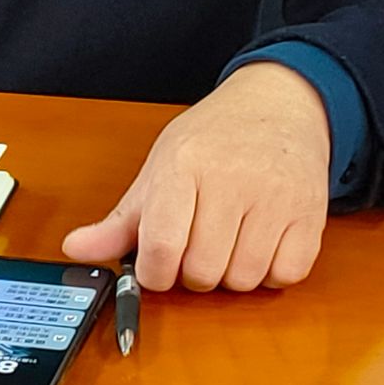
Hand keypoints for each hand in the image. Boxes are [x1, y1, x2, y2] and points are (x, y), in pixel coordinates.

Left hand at [61, 60, 330, 291]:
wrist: (280, 104)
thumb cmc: (214, 139)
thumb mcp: (160, 168)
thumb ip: (120, 220)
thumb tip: (72, 249)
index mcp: (183, 166)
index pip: (161, 247)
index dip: (155, 272)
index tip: (159, 263)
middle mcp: (231, 179)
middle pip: (202, 272)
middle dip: (193, 272)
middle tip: (198, 243)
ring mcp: (275, 198)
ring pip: (243, 280)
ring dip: (232, 274)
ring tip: (230, 239)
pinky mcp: (311, 214)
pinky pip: (285, 276)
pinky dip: (271, 272)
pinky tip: (262, 242)